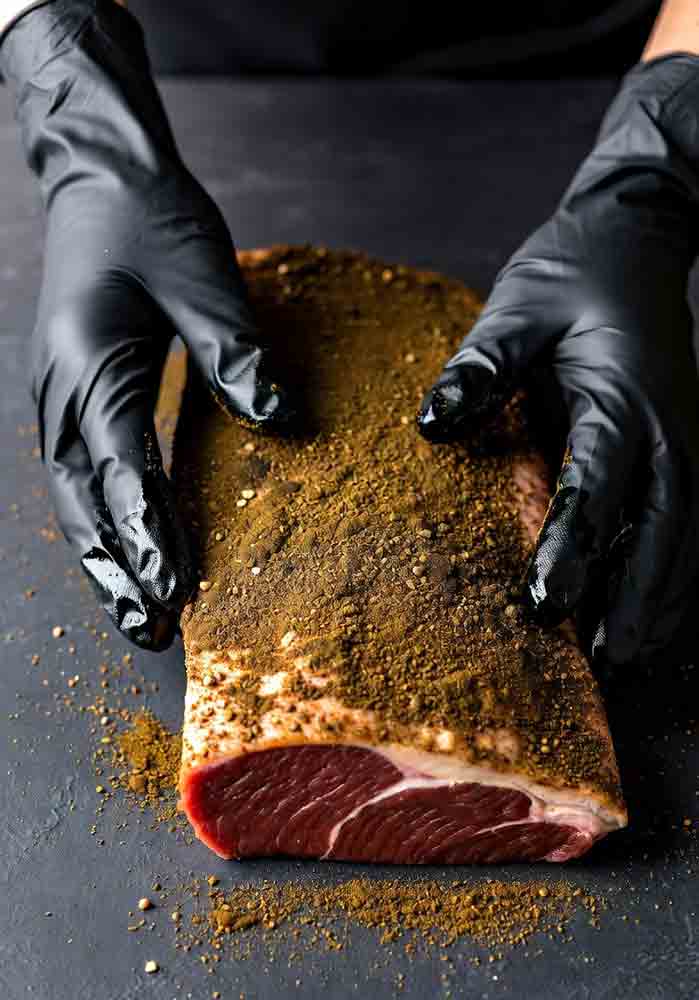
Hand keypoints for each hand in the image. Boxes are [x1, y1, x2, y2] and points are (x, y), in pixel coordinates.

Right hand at [1, 1, 293, 648]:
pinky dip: (110, 521)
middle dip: (115, 569)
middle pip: (82, 501)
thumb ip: (231, 352)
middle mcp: (63, 390)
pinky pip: (91, 473)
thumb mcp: (200, 275)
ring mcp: (63, 396)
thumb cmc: (148, 216)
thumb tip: (276, 419)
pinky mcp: (81, 394)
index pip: (118, 461)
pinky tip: (137, 551)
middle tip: (151, 628)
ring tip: (140, 615)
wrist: (102, 176)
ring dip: (106, 558)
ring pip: (78, 498)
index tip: (175, 583)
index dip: (146, 528)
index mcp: (88, 360)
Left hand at [418, 54, 698, 672]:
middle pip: (657, 530)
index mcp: (623, 396)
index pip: (599, 485)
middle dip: (629, 598)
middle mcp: (666, 429)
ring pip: (679, 536)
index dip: (575, 547)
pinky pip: (681, 522)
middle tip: (601, 663)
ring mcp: (683, 440)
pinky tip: (647, 612)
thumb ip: (480, 367)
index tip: (548, 604)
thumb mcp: (517, 306)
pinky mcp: (679, 446)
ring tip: (627, 660)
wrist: (639, 235)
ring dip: (655, 598)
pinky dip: (666, 572)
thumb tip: (434, 426)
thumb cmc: (573, 269)